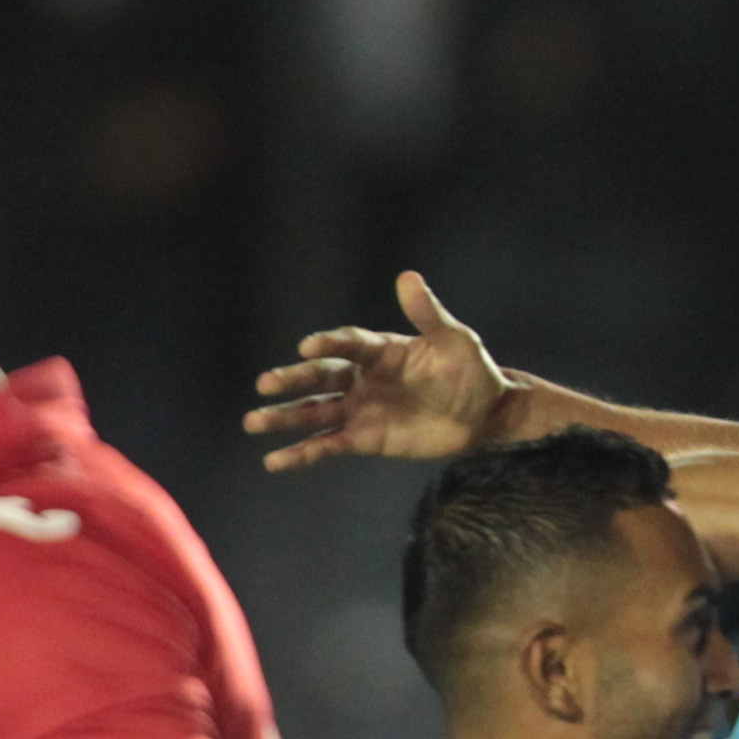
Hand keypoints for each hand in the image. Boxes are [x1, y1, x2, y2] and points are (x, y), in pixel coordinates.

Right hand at [245, 270, 521, 472]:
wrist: (485, 415)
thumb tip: (408, 277)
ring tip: (253, 422)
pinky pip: (329, 446)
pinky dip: (303, 453)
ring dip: (285, 417)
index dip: (330, 343)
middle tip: (266, 383)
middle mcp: (362, 378)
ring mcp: (360, 409)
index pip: (349, 344)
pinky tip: (275, 461)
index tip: (308, 346)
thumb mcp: (455, 340)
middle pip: (322, 377)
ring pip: (315, 412)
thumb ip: (429, 315)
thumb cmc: (471, 372)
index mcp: (381, 350)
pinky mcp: (364, 439)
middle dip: (294, 380)